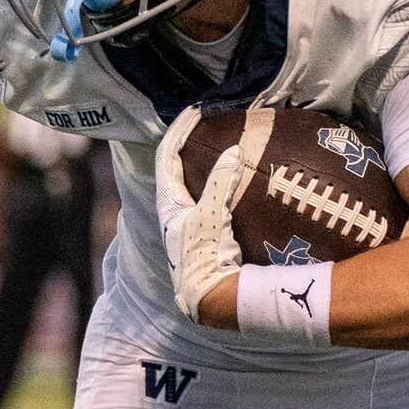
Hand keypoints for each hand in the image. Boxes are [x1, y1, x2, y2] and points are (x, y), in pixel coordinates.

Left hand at [155, 105, 251, 321]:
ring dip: (204, 165)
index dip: (178, 131)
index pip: (167, 156)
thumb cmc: (204, 255)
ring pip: (192, 184)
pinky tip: (240, 183)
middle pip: (175, 168)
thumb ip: (220, 182)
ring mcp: (188, 224)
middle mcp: (173, 212)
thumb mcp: (211, 215)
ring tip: (224, 146)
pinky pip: (211, 200)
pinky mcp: (204, 236)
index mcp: (168, 203)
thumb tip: (233, 151)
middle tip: (208, 125)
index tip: (194, 111)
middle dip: (188, 145)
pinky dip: (221, 185)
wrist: (208, 297)